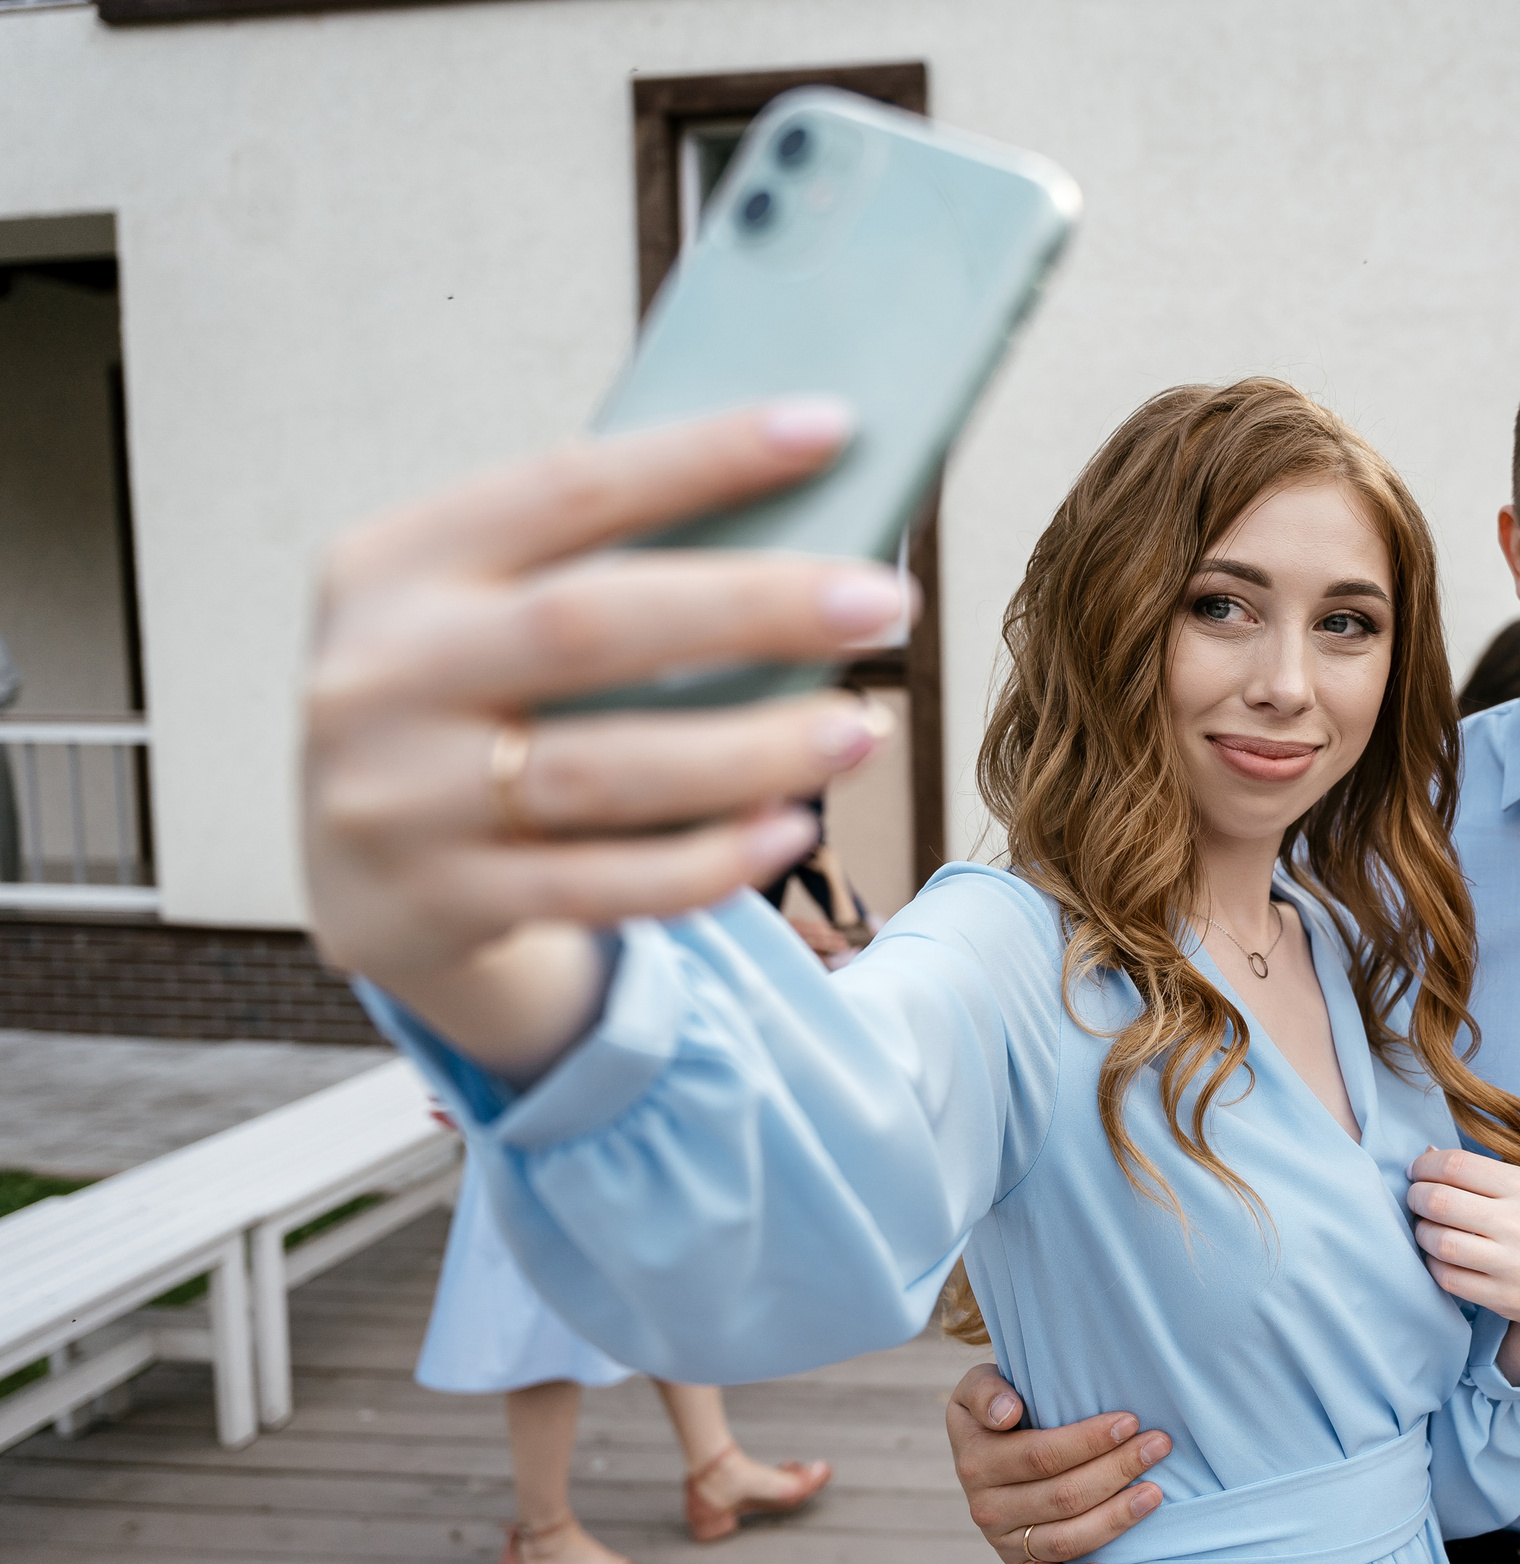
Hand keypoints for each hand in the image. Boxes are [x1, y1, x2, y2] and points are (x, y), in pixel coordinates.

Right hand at [302, 400, 905, 1078]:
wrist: (357, 885)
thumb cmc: (476, 709)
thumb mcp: (483, 617)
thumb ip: (597, 571)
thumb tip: (799, 523)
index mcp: (395, 564)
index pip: (566, 488)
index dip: (701, 456)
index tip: (831, 428)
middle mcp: (378, 674)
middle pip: (591, 624)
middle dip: (755, 608)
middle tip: (887, 602)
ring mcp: (399, 798)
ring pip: (607, 770)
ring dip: (755, 750)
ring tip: (863, 732)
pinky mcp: (439, 904)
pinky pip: (603, 886)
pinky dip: (709, 861)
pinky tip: (786, 831)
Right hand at [945, 1364, 1171, 1563]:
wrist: (982, 1451)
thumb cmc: (997, 1410)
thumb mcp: (976, 1386)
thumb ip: (986, 1391)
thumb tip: (1007, 1415)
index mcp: (977, 1462)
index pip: (1041, 1455)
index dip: (1088, 1440)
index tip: (1130, 1421)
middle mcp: (987, 1508)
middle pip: (1063, 1497)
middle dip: (1117, 1470)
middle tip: (1158, 1446)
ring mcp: (1004, 1542)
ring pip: (1064, 1540)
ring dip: (1114, 1519)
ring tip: (1155, 1493)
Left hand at [1404, 1147, 1519, 1382]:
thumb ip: (1485, 1175)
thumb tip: (1427, 1156)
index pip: (1458, 1165)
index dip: (1425, 1166)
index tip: (1418, 1171)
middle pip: (1441, 1201)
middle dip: (1416, 1197)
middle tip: (1415, 1199)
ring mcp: (1515, 1264)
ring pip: (1440, 1242)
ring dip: (1422, 1233)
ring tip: (1427, 1229)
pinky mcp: (1507, 1298)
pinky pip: (1449, 1278)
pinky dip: (1435, 1265)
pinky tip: (1441, 1259)